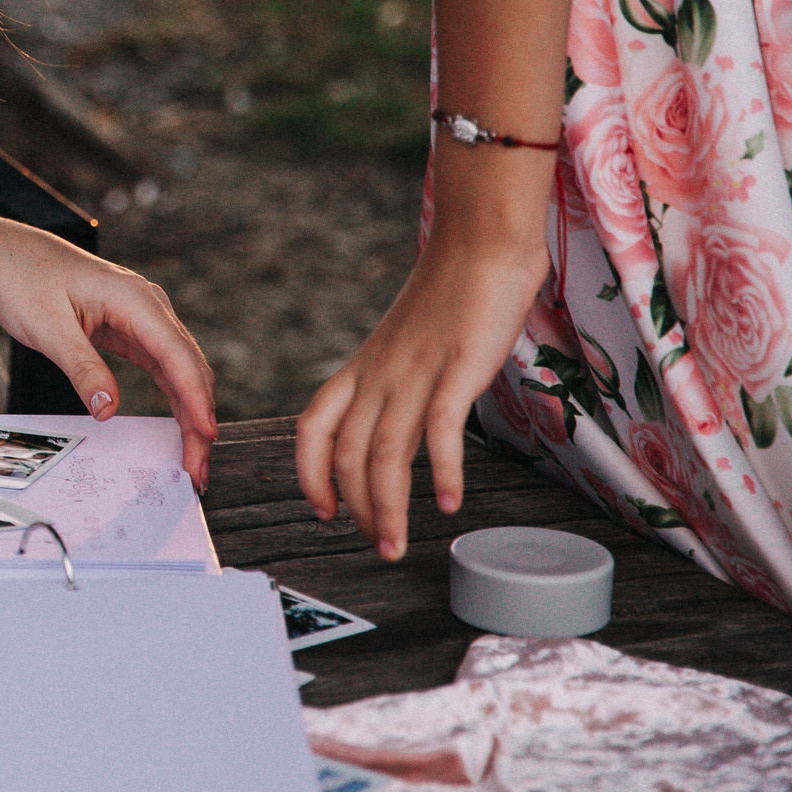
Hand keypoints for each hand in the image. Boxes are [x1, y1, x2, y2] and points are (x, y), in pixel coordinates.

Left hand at [0, 215, 217, 488]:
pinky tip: (179, 426)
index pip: (176, 354)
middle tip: (196, 468)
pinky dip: (175, 398)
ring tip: (192, 458)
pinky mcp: (133, 330)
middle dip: (199, 417)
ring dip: (191, 412)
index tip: (206, 434)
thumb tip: (107, 410)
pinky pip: (164, 367)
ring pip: (181, 370)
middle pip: (189, 366)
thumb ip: (80, 367)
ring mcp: (143, 318)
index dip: (195, 397)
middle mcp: (148, 305)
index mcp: (133, 299)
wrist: (4, 258)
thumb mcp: (46, 327)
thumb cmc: (23, 281)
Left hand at [296, 225, 547, 557]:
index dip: (311, 475)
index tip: (327, 512)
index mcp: (360, 369)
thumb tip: (401, 436)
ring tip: (398, 545)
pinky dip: (440, 472)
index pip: (312, 429)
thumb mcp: (408, 347)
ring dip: (389, 508)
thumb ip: (399, 389)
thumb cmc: (450, 297)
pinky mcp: (454, 369)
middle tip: (379, 546)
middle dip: (357, 509)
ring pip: (382, 453)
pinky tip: (448, 504)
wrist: (480, 244)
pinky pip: (437, 430)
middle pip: (346, 454)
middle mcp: (377, 374)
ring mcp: (413, 372)